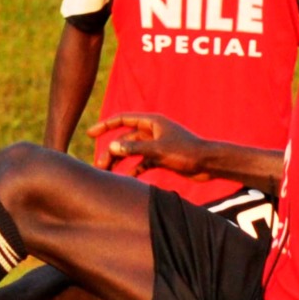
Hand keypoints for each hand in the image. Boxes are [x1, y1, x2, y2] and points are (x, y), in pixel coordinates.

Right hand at [88, 112, 206, 174]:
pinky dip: (133, 169)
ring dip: (119, 161)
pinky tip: (126, 180)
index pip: (122, 119)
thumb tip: (111, 147)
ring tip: (107, 174)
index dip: (105, 126)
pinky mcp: (161, 157)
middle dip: (110, 151)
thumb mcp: (158, 150)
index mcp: (152, 122)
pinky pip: (141, 162)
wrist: (209, 164)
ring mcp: (156, 145)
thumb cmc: (187, 152)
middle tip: (99, 166)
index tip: (89, 134)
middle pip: (124, 138)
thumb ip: (134, 148)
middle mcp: (153, 131)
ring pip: (131, 151)